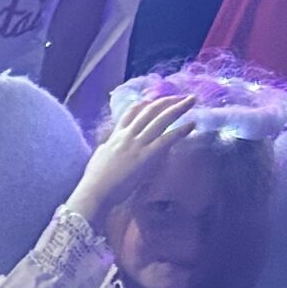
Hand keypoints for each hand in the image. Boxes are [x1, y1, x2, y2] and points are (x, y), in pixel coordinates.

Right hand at [65, 93, 199, 227]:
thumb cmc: (94, 181)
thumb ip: (106, 149)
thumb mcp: (98, 158)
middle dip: (166, 101)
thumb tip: (106, 147)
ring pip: (161, 120)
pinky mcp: (147, 156)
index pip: (130, 114)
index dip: (143, 104)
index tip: (153, 99)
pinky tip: (192, 124)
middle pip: (149, 111)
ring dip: (178, 108)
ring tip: (192, 100)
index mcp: (116, 137)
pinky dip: (181, 129)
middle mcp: (128, 136)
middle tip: (181, 96)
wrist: (95, 191)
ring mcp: (138, 145)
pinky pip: (167, 138)